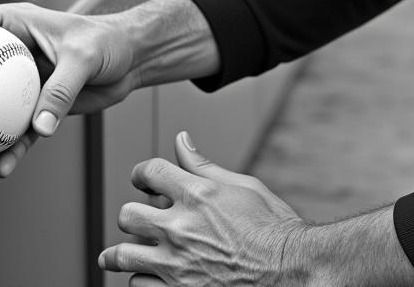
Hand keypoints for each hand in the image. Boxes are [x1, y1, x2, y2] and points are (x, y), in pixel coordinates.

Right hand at [0, 3, 139, 176]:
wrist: (131, 60)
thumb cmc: (107, 42)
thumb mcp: (83, 57)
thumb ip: (60, 89)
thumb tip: (39, 126)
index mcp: (21, 25)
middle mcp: (18, 51)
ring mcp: (26, 80)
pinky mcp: (41, 104)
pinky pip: (20, 129)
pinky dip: (13, 147)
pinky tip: (3, 166)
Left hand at [99, 131, 304, 285]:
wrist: (290, 272)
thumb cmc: (273, 229)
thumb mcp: (243, 185)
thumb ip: (204, 165)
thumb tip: (182, 140)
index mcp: (198, 195)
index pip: (149, 172)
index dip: (142, 173)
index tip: (143, 180)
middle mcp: (182, 228)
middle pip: (127, 214)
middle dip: (131, 213)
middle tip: (138, 219)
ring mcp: (177, 264)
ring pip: (124, 256)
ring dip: (122, 252)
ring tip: (122, 253)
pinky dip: (141, 280)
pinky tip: (150, 276)